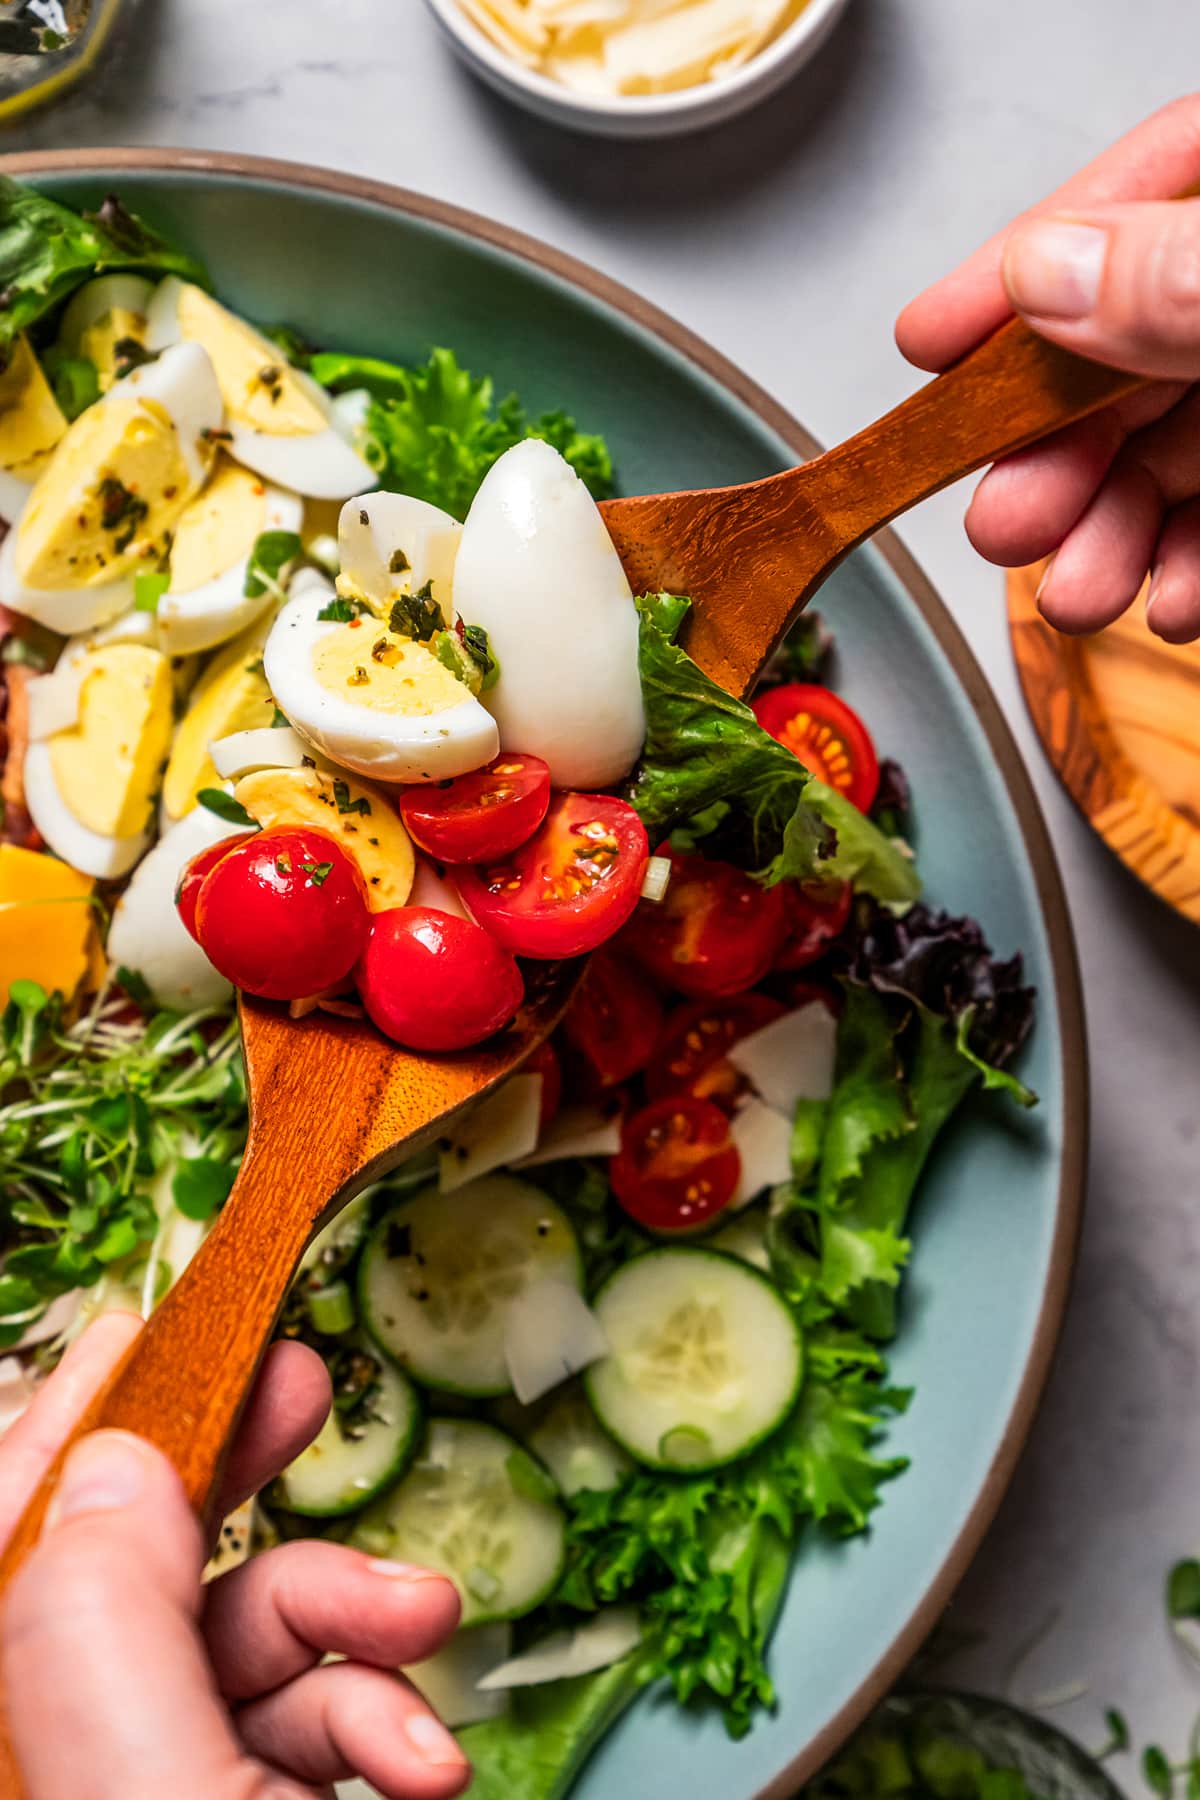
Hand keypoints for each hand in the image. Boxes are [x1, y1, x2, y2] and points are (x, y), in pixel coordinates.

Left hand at [0, 1313, 468, 1799]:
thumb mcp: (162, 1789)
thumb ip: (111, 1624)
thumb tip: (115, 1463)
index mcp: (12, 1742)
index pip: (4, 1537)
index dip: (64, 1425)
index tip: (136, 1333)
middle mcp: (68, 1754)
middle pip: (130, 1564)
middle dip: (232, 1473)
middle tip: (303, 1388)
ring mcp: (164, 1778)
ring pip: (241, 1635)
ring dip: (355, 1610)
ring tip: (425, 1618)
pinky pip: (302, 1715)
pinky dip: (377, 1709)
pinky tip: (419, 1754)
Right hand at [896, 95, 1199, 643]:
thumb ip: (1182, 274)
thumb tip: (1046, 276)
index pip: (1126, 198)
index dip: (1010, 280)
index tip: (926, 346)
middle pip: (1131, 350)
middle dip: (1052, 454)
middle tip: (1004, 520)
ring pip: (1172, 448)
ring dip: (1107, 536)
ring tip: (1077, 590)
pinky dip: (1189, 568)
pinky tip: (1169, 599)